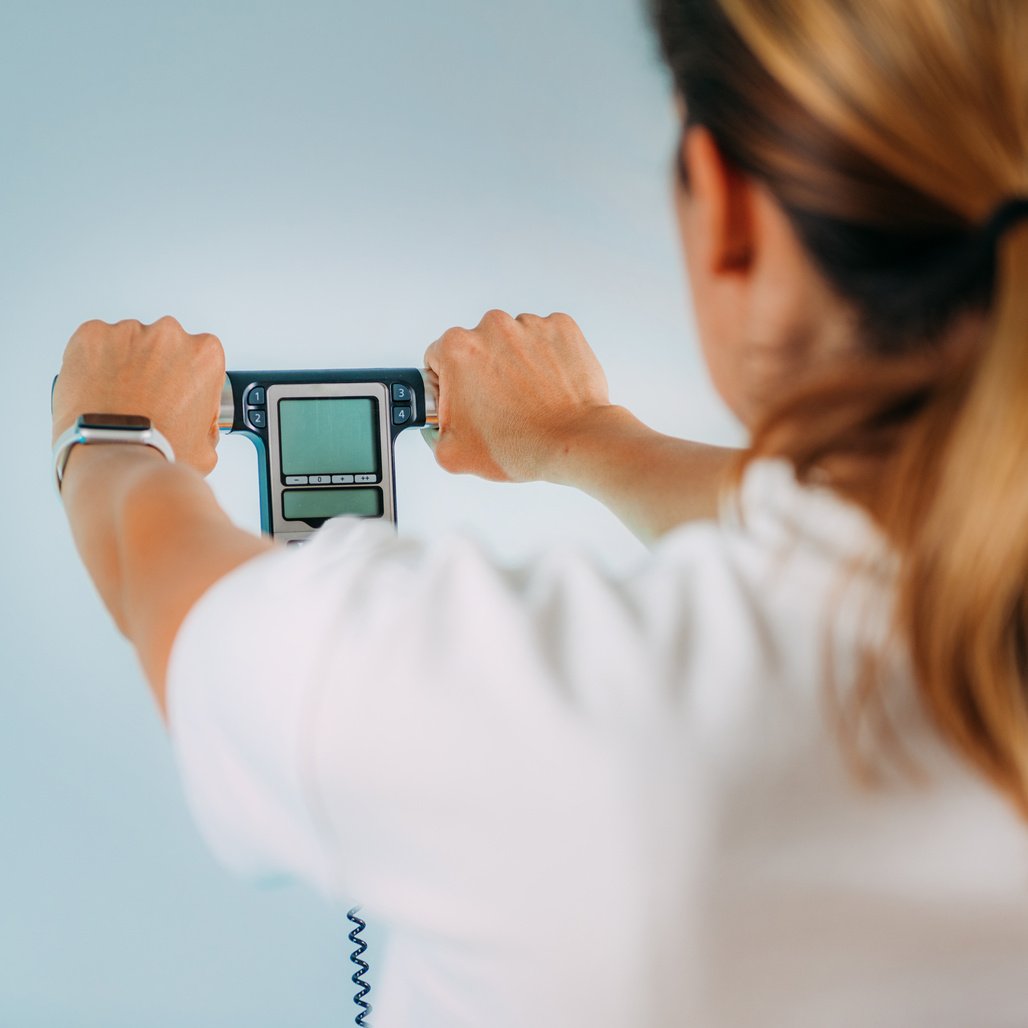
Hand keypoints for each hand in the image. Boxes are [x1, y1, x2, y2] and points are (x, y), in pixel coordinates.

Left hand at [52, 316, 224, 474]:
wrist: (113, 458)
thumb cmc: (157, 452)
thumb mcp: (207, 447)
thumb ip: (208, 423)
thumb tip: (199, 423)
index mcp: (204, 355)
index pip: (199, 356)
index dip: (187, 378)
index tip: (175, 394)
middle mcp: (169, 334)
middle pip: (164, 345)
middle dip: (156, 367)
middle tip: (144, 399)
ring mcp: (128, 332)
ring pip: (128, 342)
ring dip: (124, 364)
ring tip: (117, 399)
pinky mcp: (91, 335)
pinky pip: (94, 343)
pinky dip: (93, 362)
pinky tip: (97, 390)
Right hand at [423, 309, 612, 481]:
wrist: (574, 442)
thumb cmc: (522, 445)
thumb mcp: (452, 453)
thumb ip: (433, 432)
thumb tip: (438, 425)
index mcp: (458, 349)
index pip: (438, 358)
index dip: (448, 383)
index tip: (464, 398)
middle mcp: (492, 327)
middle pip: (477, 346)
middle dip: (483, 372)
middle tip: (498, 405)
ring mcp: (530, 325)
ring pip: (512, 341)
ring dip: (516, 363)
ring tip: (527, 399)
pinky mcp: (561, 328)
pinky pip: (545, 339)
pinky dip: (546, 358)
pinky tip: (547, 387)